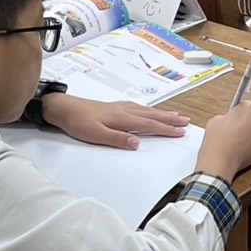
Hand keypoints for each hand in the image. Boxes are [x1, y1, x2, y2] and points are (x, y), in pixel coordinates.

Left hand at [40, 94, 189, 149]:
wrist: (64, 108)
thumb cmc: (78, 122)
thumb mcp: (95, 135)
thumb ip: (117, 139)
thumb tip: (137, 143)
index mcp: (122, 118)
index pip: (149, 124)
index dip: (166, 129)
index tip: (180, 132)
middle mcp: (124, 110)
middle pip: (152, 115)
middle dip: (170, 119)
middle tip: (186, 122)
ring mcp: (120, 107)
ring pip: (147, 110)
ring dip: (162, 114)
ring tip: (176, 116)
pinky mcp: (114, 107)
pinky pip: (139, 108)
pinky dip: (149, 110)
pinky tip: (150, 111)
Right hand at [196, 101, 250, 179]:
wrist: (219, 161)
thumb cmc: (217, 139)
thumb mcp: (216, 119)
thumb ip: (227, 116)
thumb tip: (230, 121)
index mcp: (249, 109)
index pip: (246, 104)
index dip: (238, 110)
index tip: (234, 115)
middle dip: (245, 122)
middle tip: (232, 128)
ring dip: (247, 134)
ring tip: (233, 141)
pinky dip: (248, 146)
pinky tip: (237, 149)